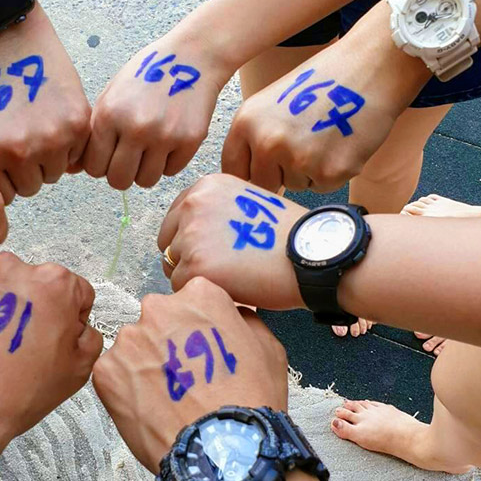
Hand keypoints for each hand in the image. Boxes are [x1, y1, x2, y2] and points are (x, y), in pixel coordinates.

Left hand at [0, 4, 90, 203]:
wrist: (8, 45)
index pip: (4, 197)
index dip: (6, 179)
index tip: (5, 160)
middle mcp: (18, 153)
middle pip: (31, 188)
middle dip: (27, 171)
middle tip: (22, 140)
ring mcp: (50, 139)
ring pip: (54, 174)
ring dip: (48, 159)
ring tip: (37, 129)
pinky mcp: (76, 126)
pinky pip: (75, 156)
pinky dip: (68, 144)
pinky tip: (53, 120)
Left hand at [0, 253, 101, 444]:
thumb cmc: (14, 393)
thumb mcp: (78, 370)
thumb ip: (89, 336)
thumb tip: (78, 327)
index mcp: (53, 282)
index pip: (73, 289)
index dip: (68, 316)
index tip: (53, 335)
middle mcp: (12, 268)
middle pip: (31, 282)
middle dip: (30, 307)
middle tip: (19, 344)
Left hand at [83, 31, 229, 189]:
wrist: (191, 56)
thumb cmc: (147, 74)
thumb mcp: (111, 95)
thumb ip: (95, 131)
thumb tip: (77, 168)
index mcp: (109, 115)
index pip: (94, 167)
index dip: (101, 166)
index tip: (109, 157)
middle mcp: (135, 128)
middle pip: (119, 181)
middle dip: (121, 174)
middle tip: (129, 160)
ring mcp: (164, 136)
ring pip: (145, 181)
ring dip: (145, 171)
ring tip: (149, 150)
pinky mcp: (189, 140)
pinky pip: (171, 171)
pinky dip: (168, 162)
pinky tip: (168, 141)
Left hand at [92, 277, 287, 471]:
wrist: (221, 448)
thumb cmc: (247, 402)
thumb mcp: (267, 348)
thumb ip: (244, 319)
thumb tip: (234, 314)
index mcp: (199, 295)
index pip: (190, 297)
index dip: (196, 326)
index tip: (200, 346)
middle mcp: (160, 309)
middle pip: (158, 319)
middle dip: (166, 341)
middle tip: (184, 374)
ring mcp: (130, 338)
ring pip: (133, 346)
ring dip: (145, 365)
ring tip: (167, 395)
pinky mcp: (108, 369)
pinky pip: (114, 372)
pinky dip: (126, 388)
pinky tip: (149, 406)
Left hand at [158, 174, 305, 309]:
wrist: (312, 255)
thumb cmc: (289, 236)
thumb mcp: (248, 203)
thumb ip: (215, 211)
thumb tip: (189, 235)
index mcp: (206, 187)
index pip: (176, 216)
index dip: (191, 237)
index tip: (211, 250)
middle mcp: (193, 205)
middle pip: (168, 241)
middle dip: (186, 257)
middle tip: (220, 269)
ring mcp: (190, 235)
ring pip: (173, 266)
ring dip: (195, 277)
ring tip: (229, 278)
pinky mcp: (194, 266)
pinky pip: (181, 287)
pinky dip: (202, 293)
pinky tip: (229, 289)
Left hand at [222, 2, 430, 192]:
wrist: (373, 66)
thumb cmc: (323, 83)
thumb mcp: (272, 105)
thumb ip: (255, 139)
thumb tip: (246, 180)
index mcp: (246, 123)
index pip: (233, 170)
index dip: (249, 174)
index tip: (261, 173)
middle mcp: (267, 143)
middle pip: (262, 185)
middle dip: (279, 175)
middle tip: (303, 146)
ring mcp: (298, 159)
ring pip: (294, 185)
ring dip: (308, 171)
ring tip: (326, 136)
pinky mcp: (329, 172)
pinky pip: (322, 187)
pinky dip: (333, 172)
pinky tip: (343, 144)